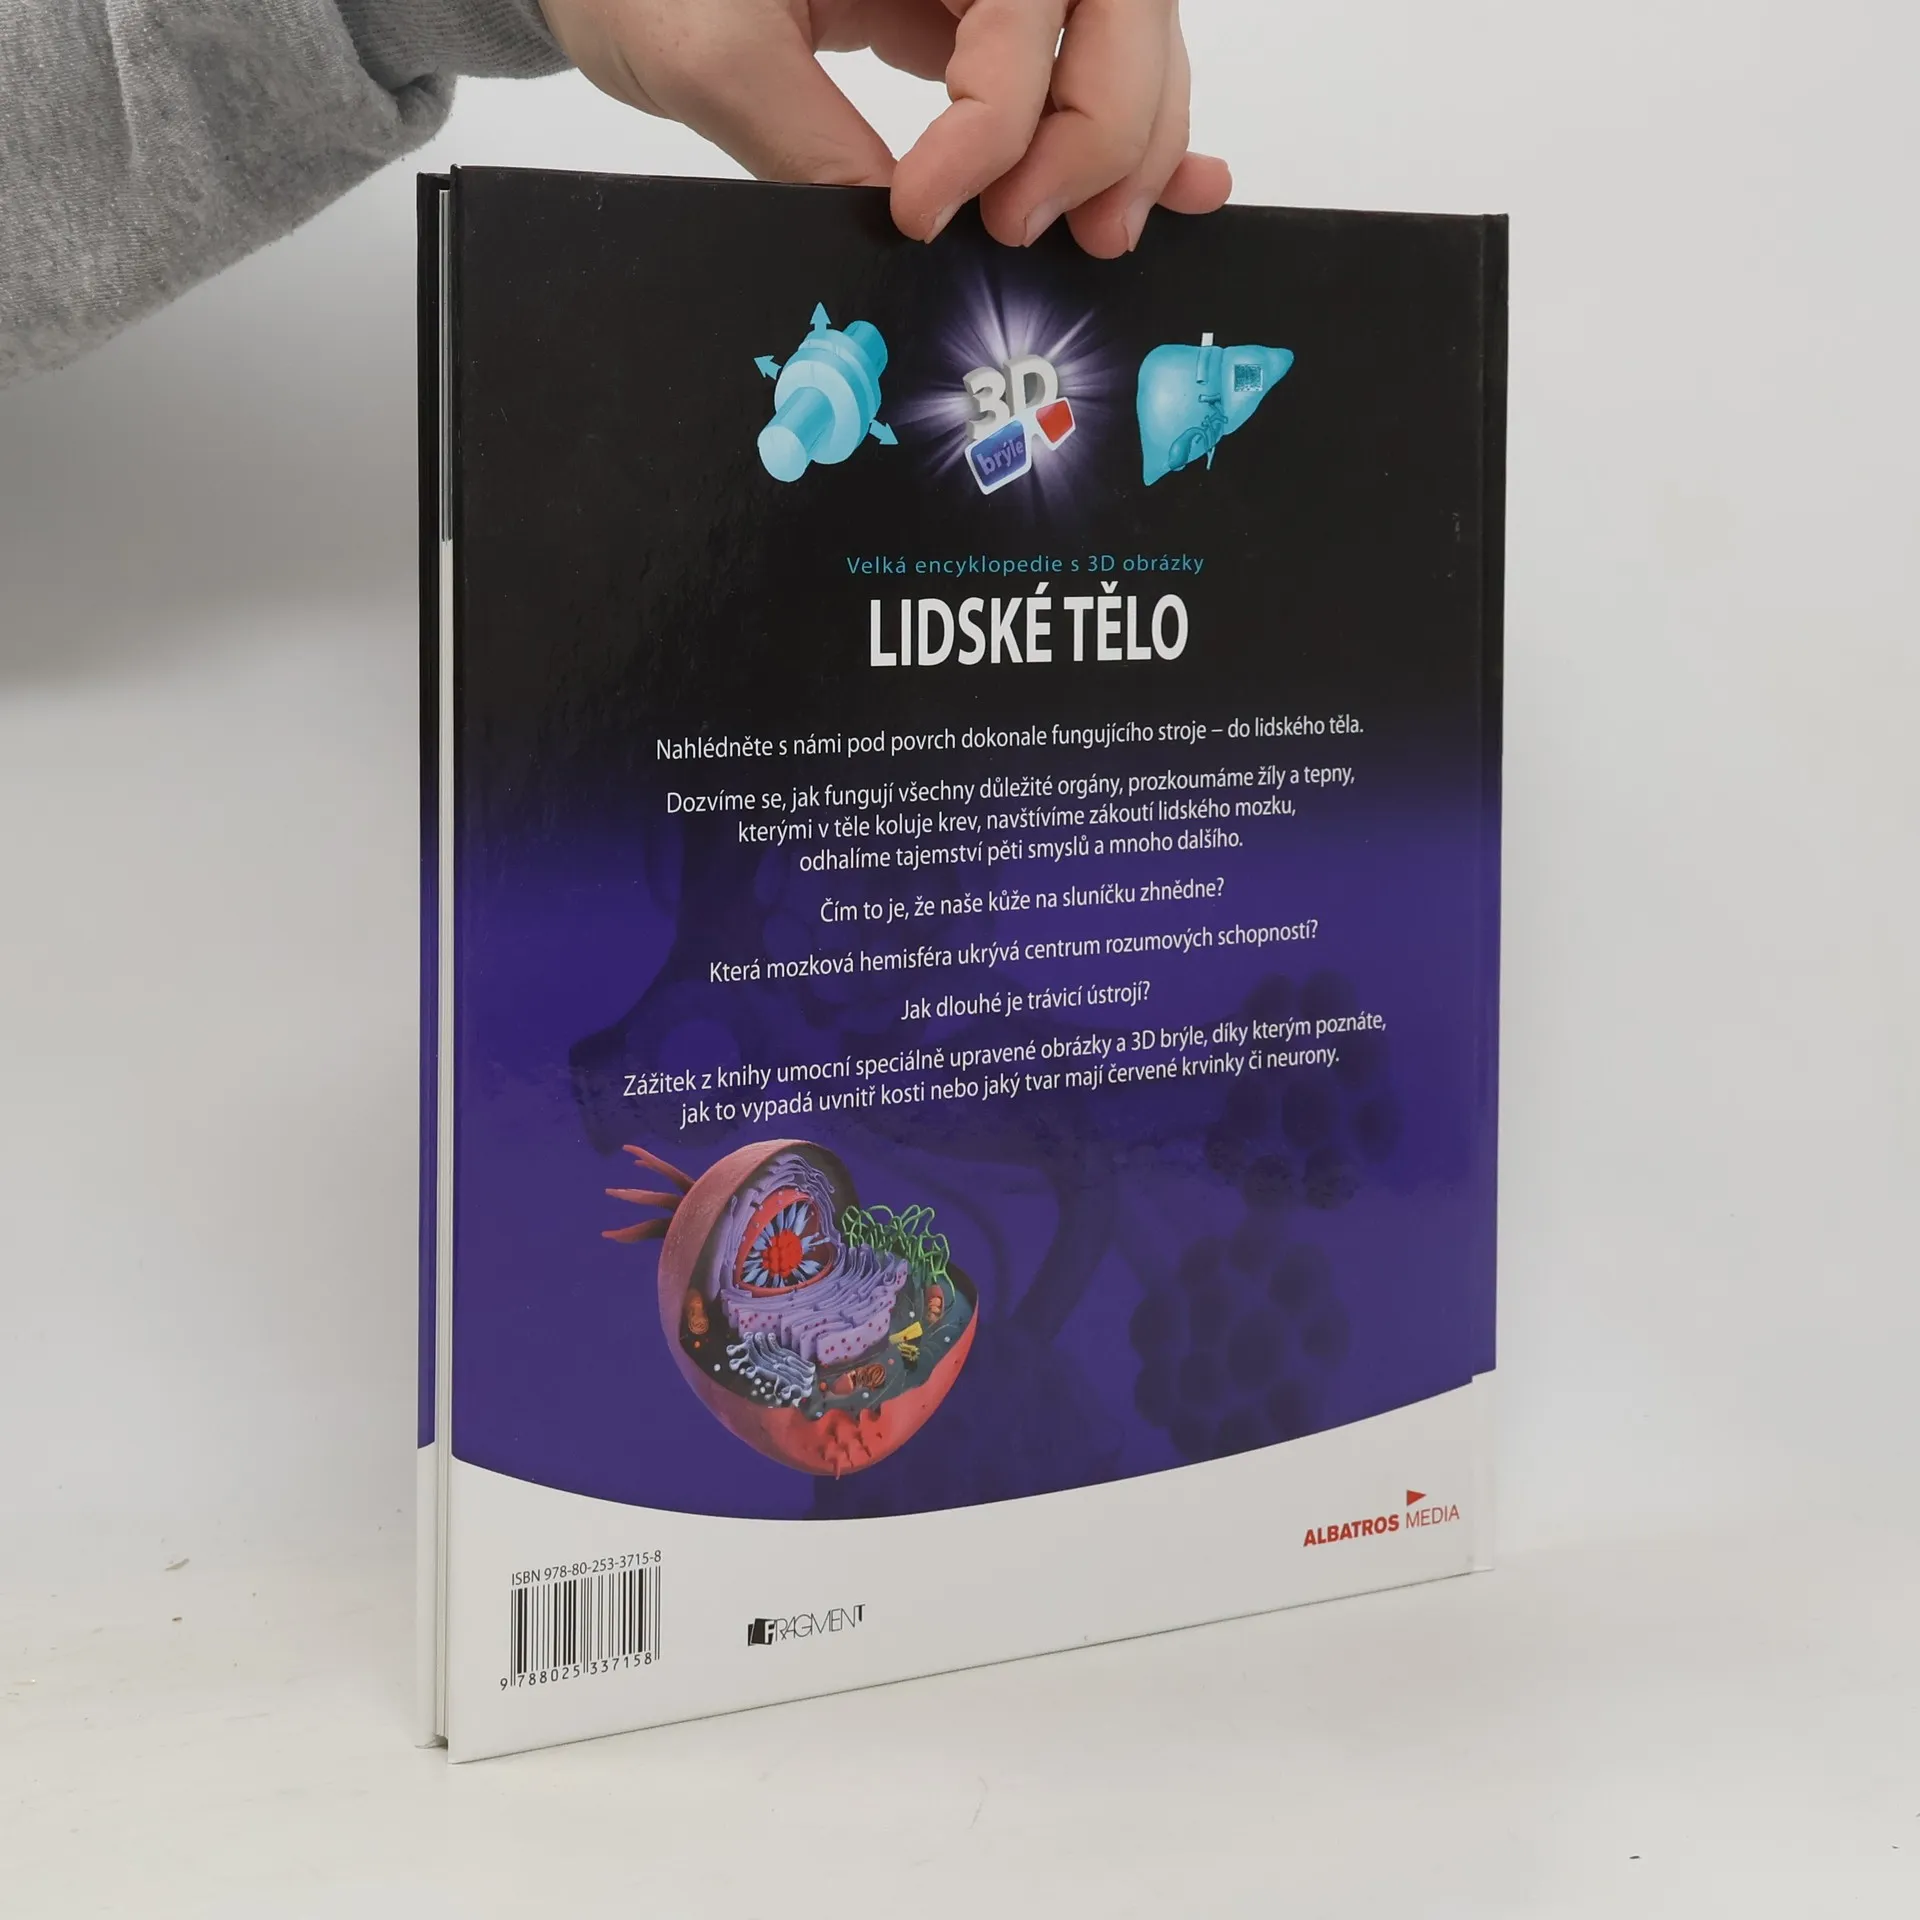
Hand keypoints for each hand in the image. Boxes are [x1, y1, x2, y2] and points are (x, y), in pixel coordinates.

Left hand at [536, 0, 1230, 256]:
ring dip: (1126, 145)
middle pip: (1117, 10)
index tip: (923, 211)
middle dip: (1102, 132)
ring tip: (1096, 237)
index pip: (1023, 9)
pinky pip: (1072, 69)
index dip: (994, 127)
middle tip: (1036, 234)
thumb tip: (899, 246)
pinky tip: (1161, 190)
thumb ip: (806, 145)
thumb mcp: (704, 50)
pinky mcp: (977, 14)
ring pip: (1121, 42)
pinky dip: (1111, 135)